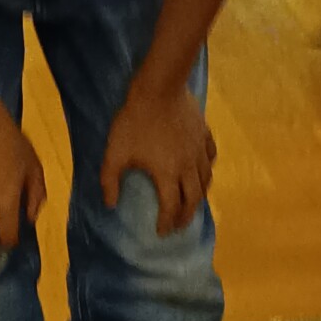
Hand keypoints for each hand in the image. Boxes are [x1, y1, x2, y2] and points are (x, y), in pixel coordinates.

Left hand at [99, 76, 215, 235]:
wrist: (159, 88)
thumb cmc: (134, 122)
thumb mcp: (114, 153)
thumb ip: (109, 181)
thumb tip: (110, 204)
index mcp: (167, 174)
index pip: (170, 207)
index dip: (166, 223)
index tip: (161, 232)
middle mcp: (188, 167)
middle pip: (193, 199)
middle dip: (186, 216)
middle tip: (179, 225)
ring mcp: (199, 150)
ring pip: (206, 180)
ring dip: (200, 197)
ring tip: (192, 204)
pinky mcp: (204, 135)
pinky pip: (211, 158)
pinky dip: (208, 170)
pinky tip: (203, 172)